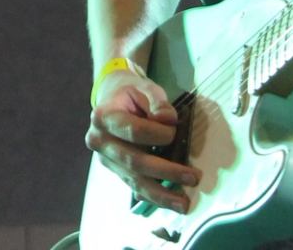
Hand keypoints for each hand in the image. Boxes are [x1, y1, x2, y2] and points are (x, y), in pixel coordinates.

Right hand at [85, 69, 200, 213]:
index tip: (174, 131)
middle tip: (193, 177)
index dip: (158, 135)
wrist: (113, 99)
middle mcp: (99, 140)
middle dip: (166, 172)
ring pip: (134, 180)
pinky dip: (154, 197)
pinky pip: (135, 187)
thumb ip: (158, 102)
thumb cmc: (131, 94)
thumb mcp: (145, 89)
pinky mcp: (115, 171)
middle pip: (134, 161)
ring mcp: (106, 159)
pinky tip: (170, 203)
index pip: (133, 131)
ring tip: (184, 203)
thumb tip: (168, 122)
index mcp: (103, 116)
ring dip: (161, 194)